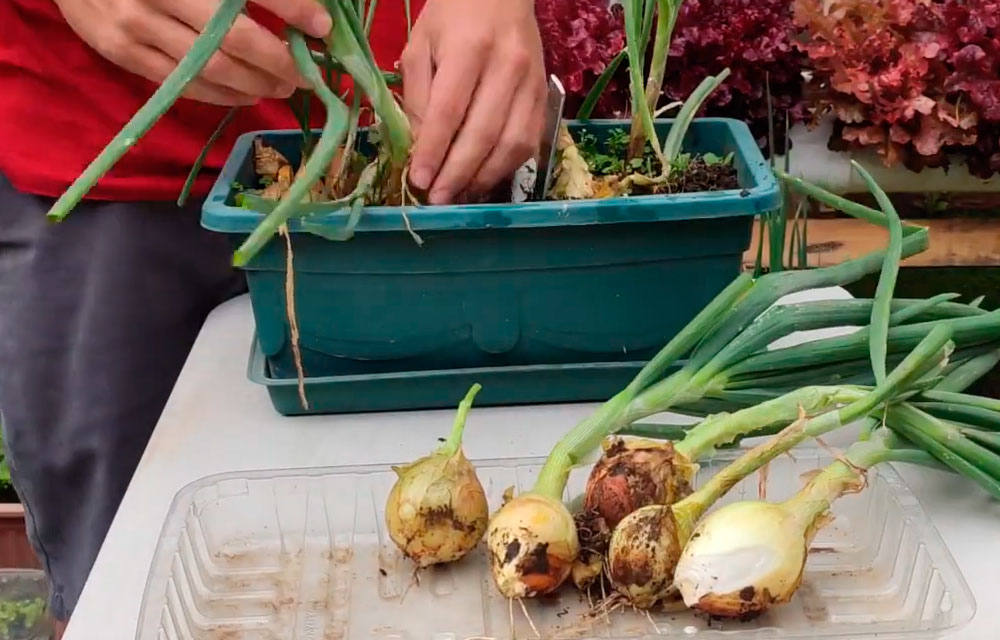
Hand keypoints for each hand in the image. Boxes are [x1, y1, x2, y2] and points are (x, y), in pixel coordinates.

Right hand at [53, 0, 332, 105]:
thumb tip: (300, 6)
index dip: (291, 7)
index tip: (322, 25)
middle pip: (235, 38)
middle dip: (280, 59)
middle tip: (307, 70)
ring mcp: (136, 27)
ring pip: (212, 68)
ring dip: (258, 83)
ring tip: (285, 85)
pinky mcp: (124, 54)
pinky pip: (185, 84)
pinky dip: (224, 94)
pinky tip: (249, 93)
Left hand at [401, 0, 545, 203]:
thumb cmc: (453, 16)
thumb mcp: (420, 44)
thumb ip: (417, 95)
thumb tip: (421, 148)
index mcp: (471, 48)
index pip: (450, 110)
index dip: (434, 149)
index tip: (419, 179)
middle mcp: (508, 67)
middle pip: (483, 133)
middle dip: (458, 173)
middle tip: (437, 199)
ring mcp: (532, 84)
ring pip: (512, 144)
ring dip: (484, 177)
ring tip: (460, 195)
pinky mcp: (544, 97)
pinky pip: (530, 142)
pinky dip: (506, 167)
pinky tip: (484, 179)